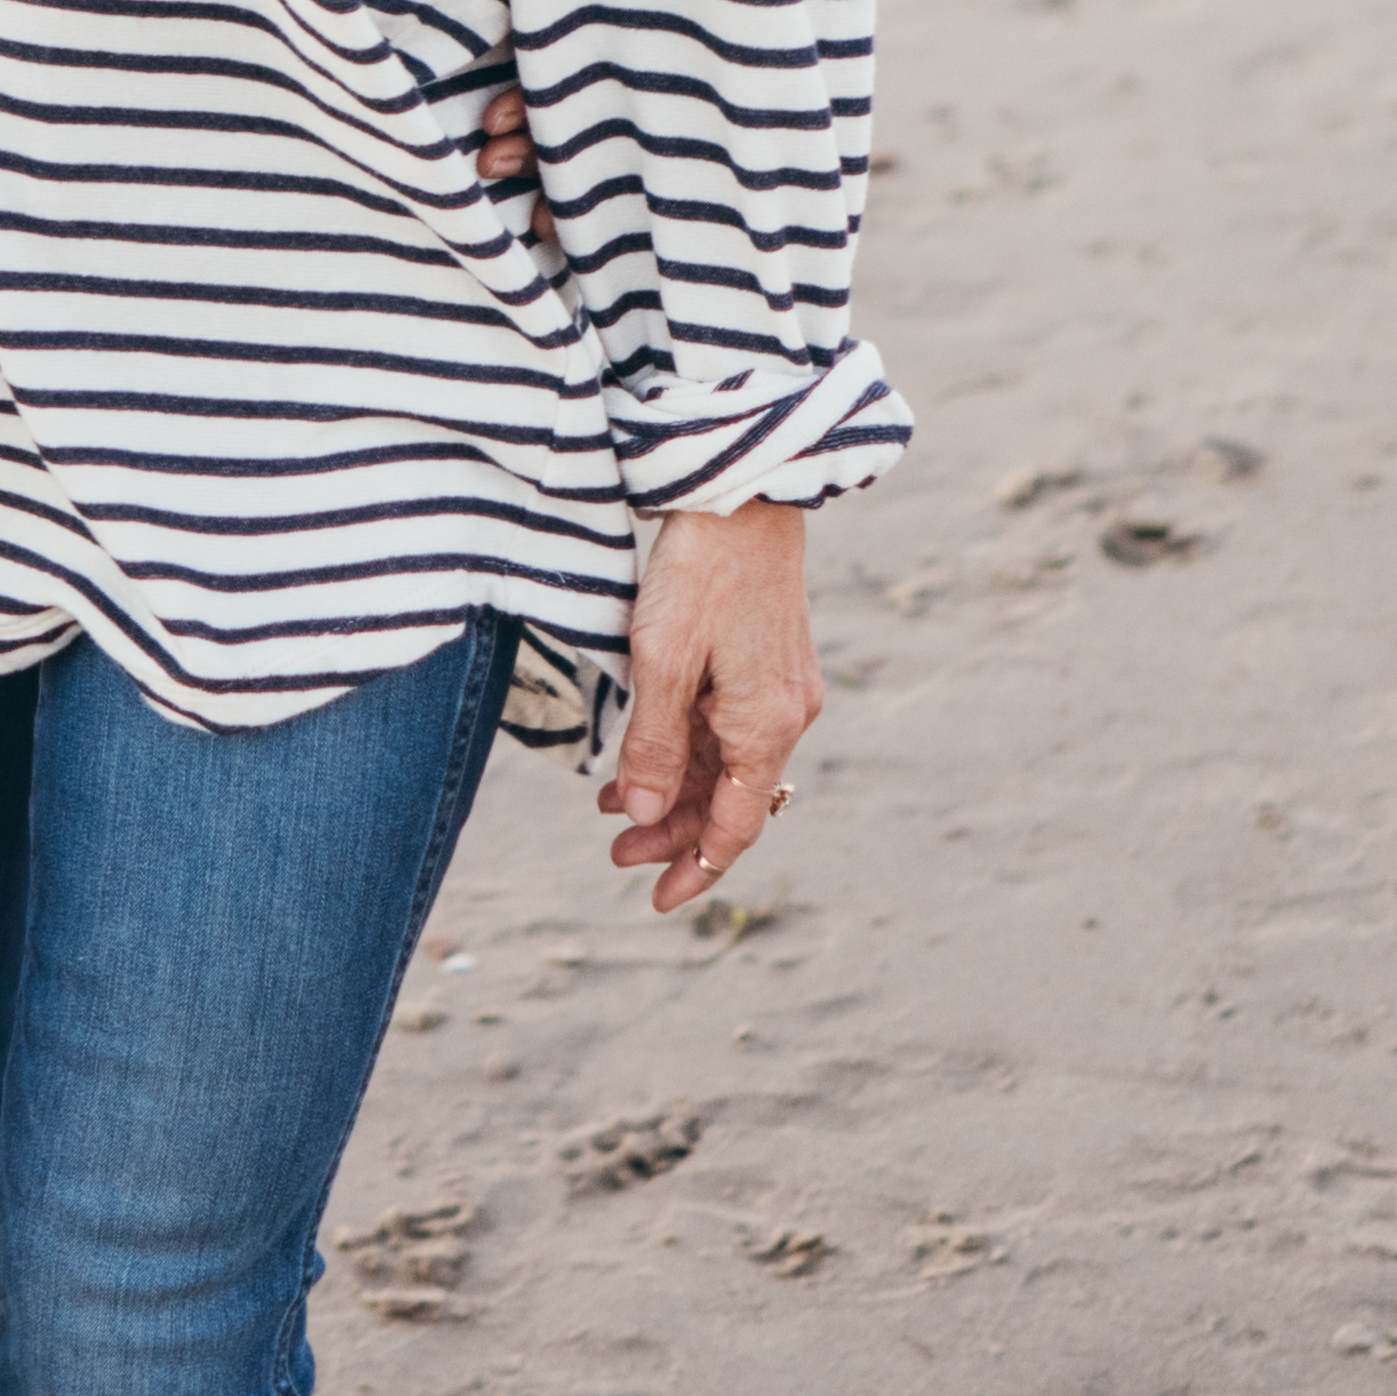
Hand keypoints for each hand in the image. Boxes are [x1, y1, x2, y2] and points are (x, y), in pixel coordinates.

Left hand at [601, 501, 819, 913]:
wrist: (742, 495)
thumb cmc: (700, 574)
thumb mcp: (662, 663)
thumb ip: (654, 745)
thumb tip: (643, 815)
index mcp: (766, 726)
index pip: (735, 826)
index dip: (696, 869)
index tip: (656, 900)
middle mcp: (784, 716)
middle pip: (728, 800)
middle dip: (671, 831)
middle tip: (613, 853)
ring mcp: (777, 689)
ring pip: (723, 765)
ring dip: (672, 789)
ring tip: (612, 806)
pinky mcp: (766, 663)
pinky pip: (725, 728)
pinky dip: (684, 749)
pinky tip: (643, 755)